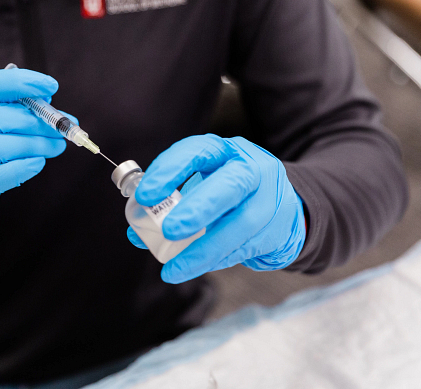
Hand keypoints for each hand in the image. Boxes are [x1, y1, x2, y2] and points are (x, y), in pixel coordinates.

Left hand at [130, 134, 305, 282]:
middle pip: (229, 186)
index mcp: (226, 152)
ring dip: (203, 250)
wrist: (284, 208)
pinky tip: (194, 267)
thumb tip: (135, 231)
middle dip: (197, 208)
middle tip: (168, 230)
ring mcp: (269, 200)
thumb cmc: (230, 192)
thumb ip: (170, 203)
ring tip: (174, 269)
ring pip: (239, 226)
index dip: (170, 171)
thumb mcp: (203, 184)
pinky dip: (216, 260)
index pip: (198, 152)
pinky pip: (244, 248)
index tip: (144, 196)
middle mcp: (251, 170)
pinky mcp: (276, 230)